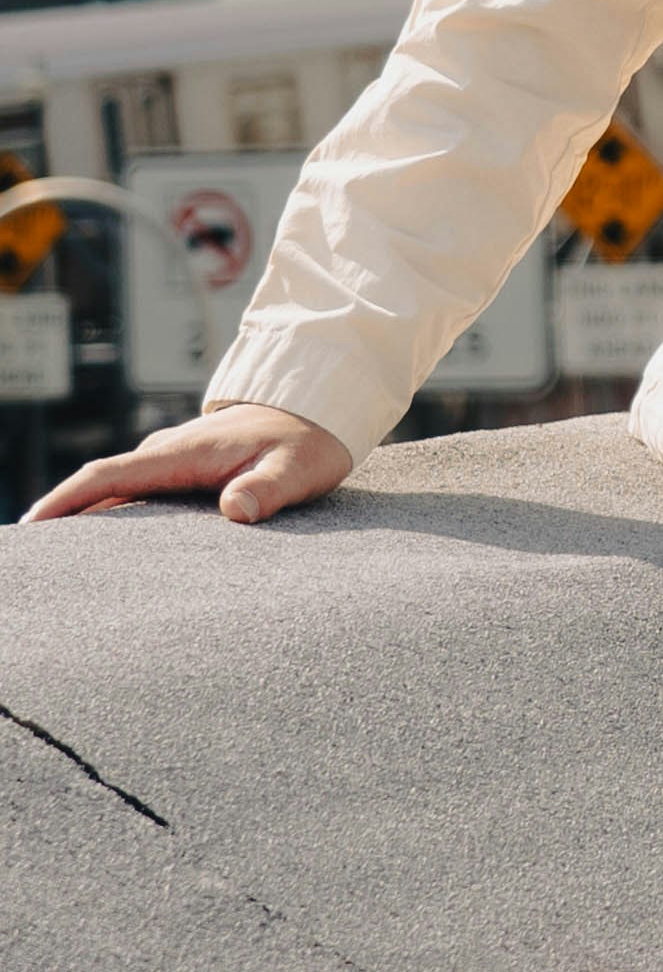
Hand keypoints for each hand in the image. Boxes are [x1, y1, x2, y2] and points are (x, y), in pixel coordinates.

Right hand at [24, 406, 351, 528]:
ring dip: (86, 515)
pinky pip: (136, 490)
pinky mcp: (182, 468)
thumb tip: (237, 509)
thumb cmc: (308, 441)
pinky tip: (104, 544)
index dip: (66, 500)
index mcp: (183, 453)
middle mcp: (167, 453)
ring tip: (59, 562)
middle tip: (37, 559)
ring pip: (116, 489)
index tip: (34, 526)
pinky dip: (112, 511)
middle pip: (100, 486)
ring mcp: (172, 459)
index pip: (108, 475)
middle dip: (62, 515)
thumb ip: (268, 488)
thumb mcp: (297, 469)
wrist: (319, 409)